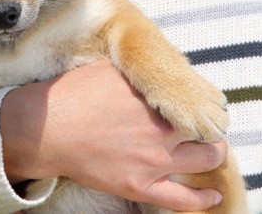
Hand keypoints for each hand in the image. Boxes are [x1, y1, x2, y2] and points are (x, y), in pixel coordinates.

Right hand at [0, 58, 225, 211]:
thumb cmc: (74, 94)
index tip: (202, 102)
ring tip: (210, 152)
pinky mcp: (140, 186)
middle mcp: (162, 129)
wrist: (48, 129)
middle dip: (212, 126)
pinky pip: (184, 200)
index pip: (198, 99)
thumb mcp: (110, 68)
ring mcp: (154, 161)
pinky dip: (203, 200)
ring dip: (212, 154)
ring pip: (206, 160)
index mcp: (157, 98)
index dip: (203, 101)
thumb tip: (158, 62)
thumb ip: (140, 69)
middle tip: (207, 126)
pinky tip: (213, 197)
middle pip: (209, 129)